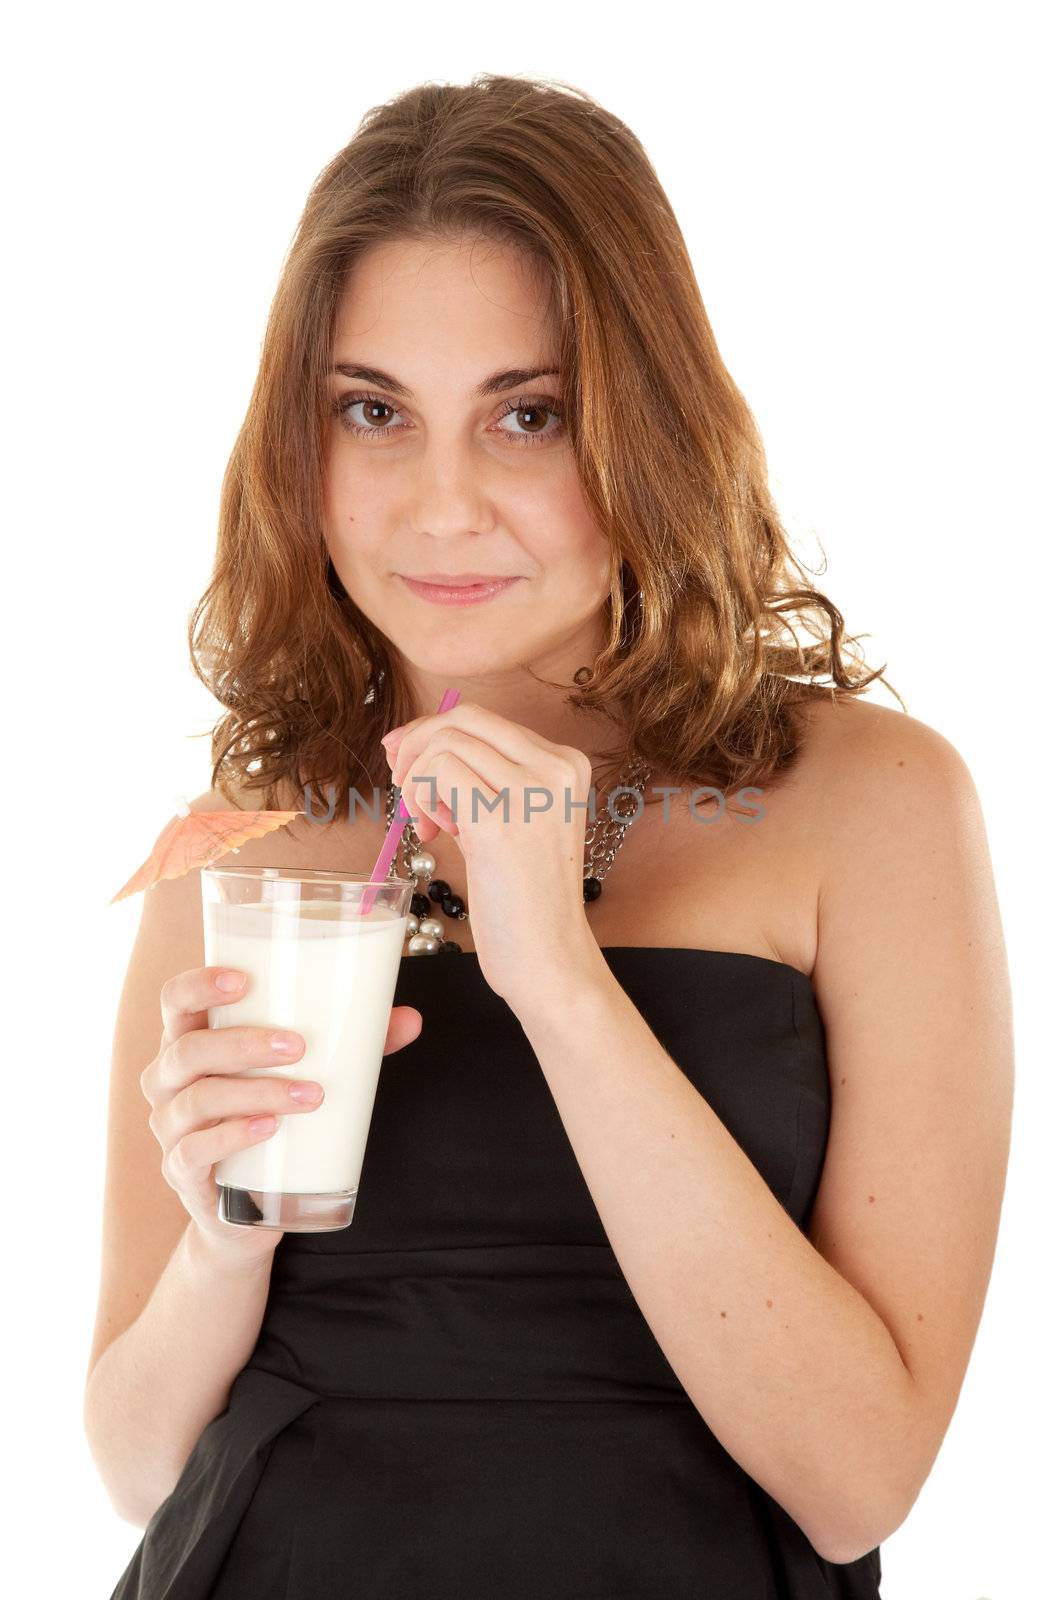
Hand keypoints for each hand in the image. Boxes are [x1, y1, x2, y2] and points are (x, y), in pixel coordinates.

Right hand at [141, 965, 422, 1263]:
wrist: (246, 1209)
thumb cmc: (270, 1120)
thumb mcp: (305, 1074)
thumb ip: (354, 1046)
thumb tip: (410, 1019)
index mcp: (192, 1041)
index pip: (175, 1001)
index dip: (199, 985)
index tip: (244, 980)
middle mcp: (169, 1081)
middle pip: (188, 1049)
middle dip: (244, 1043)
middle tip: (299, 1046)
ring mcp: (170, 1128)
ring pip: (197, 1098)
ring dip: (255, 1091)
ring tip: (308, 1094)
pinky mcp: (182, 1172)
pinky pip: (195, 1150)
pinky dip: (232, 1135)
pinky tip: (269, 1128)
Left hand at [383, 700, 601, 1009]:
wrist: (549, 958)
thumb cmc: (522, 897)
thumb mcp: (511, 820)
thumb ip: (476, 779)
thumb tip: (406, 741)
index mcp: (566, 764)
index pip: (484, 719)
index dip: (433, 733)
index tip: (408, 766)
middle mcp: (557, 768)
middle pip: (464, 718)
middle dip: (416, 745)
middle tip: (403, 788)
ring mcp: (533, 793)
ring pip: (447, 742)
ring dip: (417, 779)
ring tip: (427, 824)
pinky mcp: (501, 823)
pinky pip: (439, 772)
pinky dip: (420, 796)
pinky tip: (432, 833)